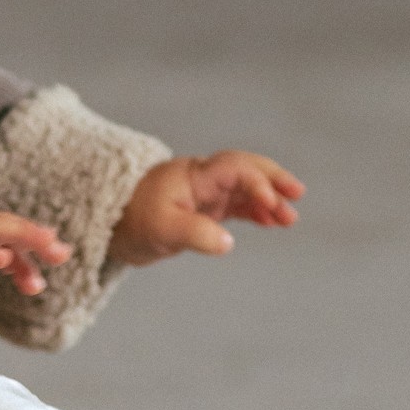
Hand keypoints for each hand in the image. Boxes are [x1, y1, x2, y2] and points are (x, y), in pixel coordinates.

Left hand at [107, 150, 304, 266]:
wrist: (111, 225)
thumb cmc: (133, 221)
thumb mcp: (161, 229)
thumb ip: (195, 234)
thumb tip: (227, 242)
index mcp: (194, 174)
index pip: (234, 169)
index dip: (256, 183)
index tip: (271, 205)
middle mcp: (204, 178)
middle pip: (246, 167)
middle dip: (273, 178)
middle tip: (297, 193)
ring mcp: (206, 192)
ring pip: (246, 187)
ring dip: (270, 199)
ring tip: (290, 219)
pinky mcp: (206, 208)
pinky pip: (239, 204)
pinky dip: (258, 211)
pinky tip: (274, 223)